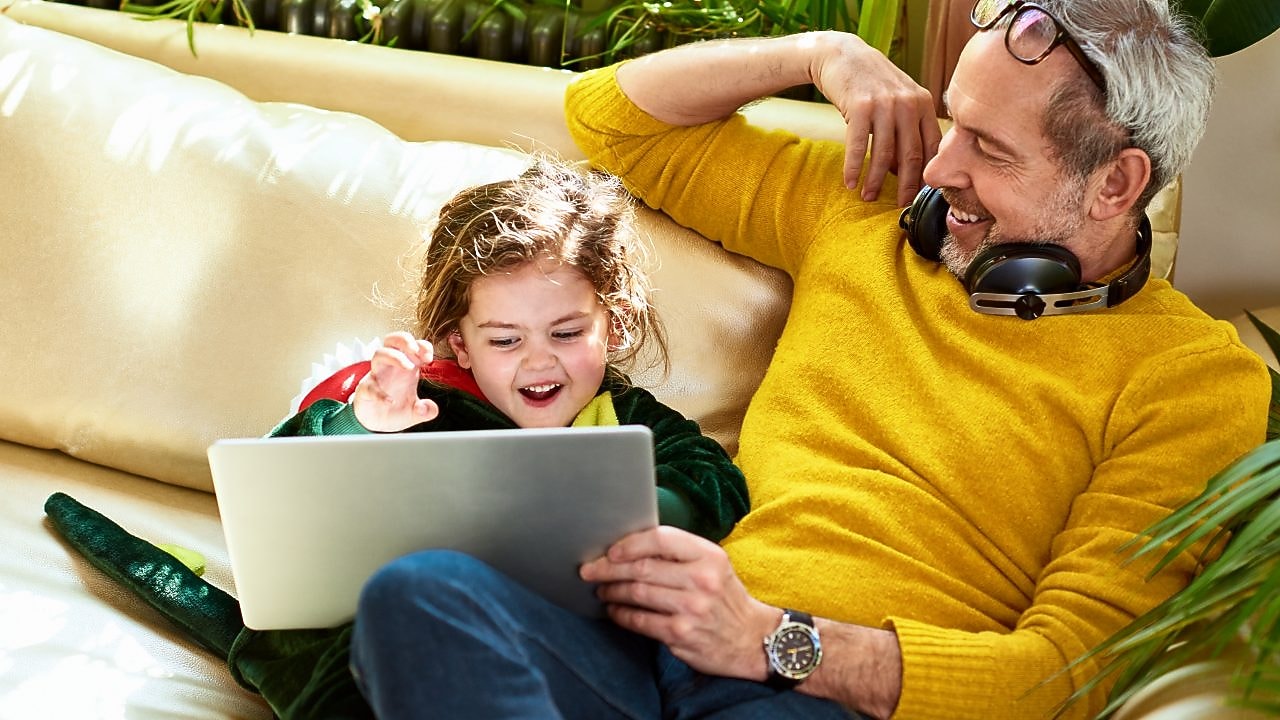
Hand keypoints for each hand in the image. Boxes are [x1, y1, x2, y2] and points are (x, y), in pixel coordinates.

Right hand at [351, 331, 439, 431]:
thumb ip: (426, 411)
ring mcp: (376, 377)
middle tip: (415, 350)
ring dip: (395, 356)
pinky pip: (369, 386)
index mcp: (406, 367)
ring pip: (379, 354)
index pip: (413, 346)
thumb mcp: (415, 413)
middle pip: (392, 340)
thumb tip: (430, 409)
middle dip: (404, 340)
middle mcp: (390, 368)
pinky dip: (379, 393)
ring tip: (409, 368)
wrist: (375, 425)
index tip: (429, 359)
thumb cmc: (395, 410)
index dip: (422, 346)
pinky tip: (390, 401)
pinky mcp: (365, 390)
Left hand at [579, 526, 777, 679]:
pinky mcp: (681, 634)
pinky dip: (621, 615)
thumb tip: (629, 547)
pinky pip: (640, 621)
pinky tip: (614, 611)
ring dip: (612, 591)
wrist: (752, 639)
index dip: (629, 543)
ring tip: (602, 590)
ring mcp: (692, 608)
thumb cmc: (724, 597)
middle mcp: (702, 580)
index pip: (661, 539)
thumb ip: (679, 554)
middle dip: (608, 569)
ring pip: (637, 593)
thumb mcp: (713, 566)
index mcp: (708, 556)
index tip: (610, 551)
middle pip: (642, 567)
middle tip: (589, 570)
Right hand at [809, 33, 941, 205]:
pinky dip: (853, 168)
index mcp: (923, 103)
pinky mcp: (860, 107)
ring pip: (884, 155)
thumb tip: (907, 170)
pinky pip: (858, 147)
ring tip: (868, 196)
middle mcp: (908, 103)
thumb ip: (909, 128)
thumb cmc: (871, 83)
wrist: (842, 56)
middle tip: (901, 205)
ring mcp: (884, 105)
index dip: (927, 175)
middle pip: (912, 155)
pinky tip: (850, 182)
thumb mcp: (900, 98)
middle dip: (907, 186)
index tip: (921, 195)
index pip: (932, 147)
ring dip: (876, 181)